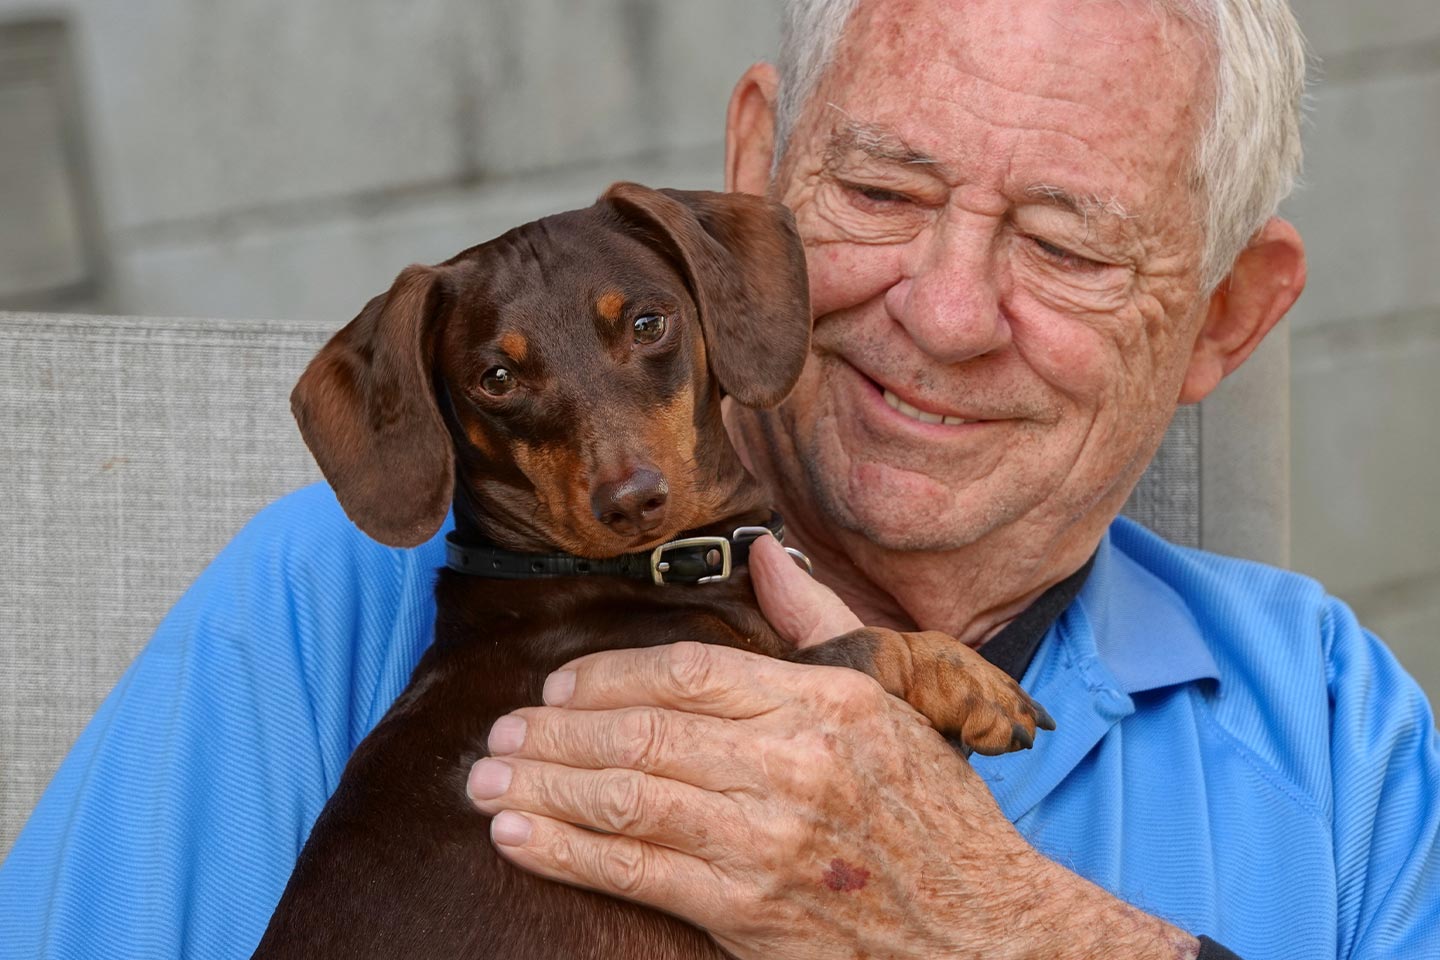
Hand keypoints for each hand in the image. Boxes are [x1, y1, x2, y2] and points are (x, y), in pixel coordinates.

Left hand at [466, 536, 1199, 958]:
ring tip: (485, 782)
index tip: (558, 686)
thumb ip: (817, 622)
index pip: (689, 670)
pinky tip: (519, 837)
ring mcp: (770, 841)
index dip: (608, 674)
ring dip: (544, 787)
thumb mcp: (890, 698)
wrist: (985, 933)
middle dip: (555, 734)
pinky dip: (568, 853)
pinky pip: (638, 873)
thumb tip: (766, 555)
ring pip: (628, 800)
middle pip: (643, 732)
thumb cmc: (933, 811)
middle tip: (498, 734)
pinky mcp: (750, 910)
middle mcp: (796, 763)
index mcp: (828, 702)